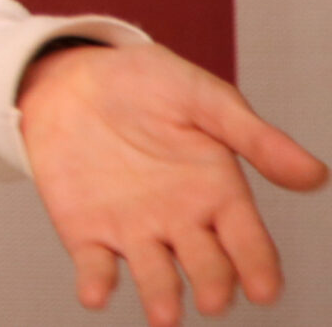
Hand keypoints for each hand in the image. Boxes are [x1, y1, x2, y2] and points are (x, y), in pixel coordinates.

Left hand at [20, 40, 326, 324]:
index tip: (263, 290)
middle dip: (211, 284)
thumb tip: (316, 175)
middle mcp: (182, 222)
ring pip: (154, 275)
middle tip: (211, 299)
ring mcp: (134, 230)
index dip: (257, 267)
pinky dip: (96, 281)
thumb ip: (253, 137)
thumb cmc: (145, 84)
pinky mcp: (85, 230)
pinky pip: (94, 263)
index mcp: (218, 194)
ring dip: (159, 296)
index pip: (248, 241)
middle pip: (206, 265)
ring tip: (164, 315)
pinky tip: (94, 293)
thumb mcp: (203, 99)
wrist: (70, 74)